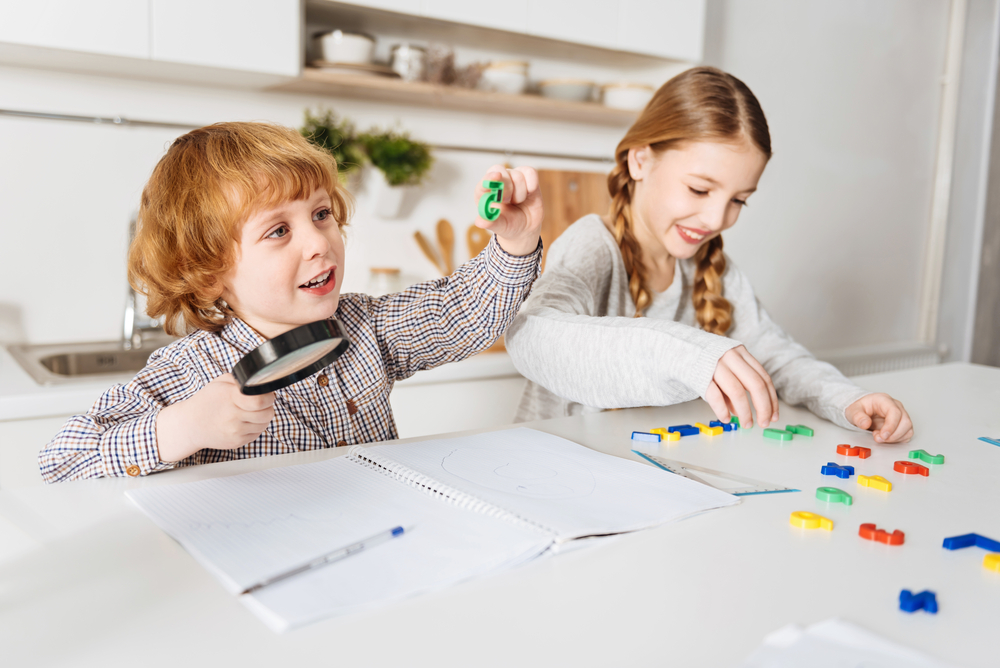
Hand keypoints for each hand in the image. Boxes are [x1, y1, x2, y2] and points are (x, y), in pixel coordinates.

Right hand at [156, 373, 274, 461]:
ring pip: (264, 424)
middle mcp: (233, 416)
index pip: (260, 401)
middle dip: (267, 407)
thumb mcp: (220, 383)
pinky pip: (257, 434)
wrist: (190, 425)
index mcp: (230, 397)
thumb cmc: (206, 402)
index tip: (265, 394)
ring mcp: (235, 431)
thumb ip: (241, 380)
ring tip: (249, 412)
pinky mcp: (237, 442)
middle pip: (267, 413)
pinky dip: (254, 427)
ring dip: (261, 417)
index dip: (268, 397)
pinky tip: (243, 422)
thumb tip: (260, 382)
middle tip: (259, 403)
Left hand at [474, 165, 542, 255]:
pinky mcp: (526, 175)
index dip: (489, 178)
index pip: (484, 181)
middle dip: (506, 186)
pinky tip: (529, 194)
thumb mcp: (501, 226)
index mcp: (485, 193)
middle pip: (499, 170)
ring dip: (520, 193)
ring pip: (517, 176)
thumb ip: (491, 223)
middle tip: (508, 201)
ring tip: (518, 202)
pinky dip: (532, 184)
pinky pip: (530, 172)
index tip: (496, 177)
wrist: (527, 226)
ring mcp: (512, 177)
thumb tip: (480, 222)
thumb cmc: (509, 224)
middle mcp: (497, 181)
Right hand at [703, 346, 778, 428]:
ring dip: (745, 412)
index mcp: (741, 353)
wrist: (674, 347)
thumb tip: (740, 412)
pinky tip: (725, 418)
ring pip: (737, 391)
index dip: (771, 399)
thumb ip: (736, 385)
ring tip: (746, 424)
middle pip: (755, 384)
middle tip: (763, 423)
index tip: (773, 416)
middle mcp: (731, 357)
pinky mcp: (700, 375)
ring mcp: (715, 365)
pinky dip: (722, 410)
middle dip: (763, 407)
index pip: (764, 378)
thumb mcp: (725, 367)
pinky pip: (715, 396)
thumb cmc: (704, 360)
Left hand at [846, 393, 912, 442]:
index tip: (883, 435)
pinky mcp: (902, 425)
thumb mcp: (853, 410)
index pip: (895, 412)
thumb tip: (865, 424)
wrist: (862, 410)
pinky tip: (886, 438)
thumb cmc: (860, 408)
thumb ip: (858, 417)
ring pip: (908, 429)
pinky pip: (906, 434)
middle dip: (893, 435)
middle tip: (878, 438)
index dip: (891, 425)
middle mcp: (896, 406)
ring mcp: (901, 415)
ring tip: (880, 437)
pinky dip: (897, 440)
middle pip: (905, 421)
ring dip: (895, 438)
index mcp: (884, 400)